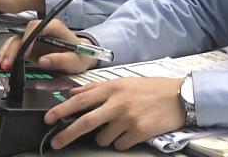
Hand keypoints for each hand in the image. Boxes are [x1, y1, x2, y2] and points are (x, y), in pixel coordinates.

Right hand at [0, 19, 96, 72]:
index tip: (24, 53)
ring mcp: (34, 37)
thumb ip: (61, 60)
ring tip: (1, 64)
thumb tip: (43, 61)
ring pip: (16, 39)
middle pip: (23, 33)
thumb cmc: (80, 56)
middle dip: (12, 47)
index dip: (28, 38)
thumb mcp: (75, 61)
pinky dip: (7, 54)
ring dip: (7, 51)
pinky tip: (2, 63)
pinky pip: (16, 47)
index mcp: (54, 27)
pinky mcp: (30, 46)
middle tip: (7, 62)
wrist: (81, 58)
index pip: (36, 27)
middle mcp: (42, 29)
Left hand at [45, 77, 185, 149]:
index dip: (62, 110)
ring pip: (102, 138)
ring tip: (120, 127)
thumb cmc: (150, 89)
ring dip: (106, 137)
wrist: (179, 97)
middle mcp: (118, 102)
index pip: (81, 99)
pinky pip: (119, 145)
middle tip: (55, 142)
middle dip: (66, 134)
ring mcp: (128, 118)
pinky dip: (122, 142)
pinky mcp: (138, 132)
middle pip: (85, 121)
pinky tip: (132, 132)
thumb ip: (97, 87)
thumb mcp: (123, 82)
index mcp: (112, 88)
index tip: (48, 118)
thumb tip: (73, 93)